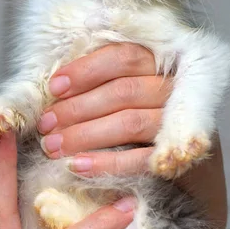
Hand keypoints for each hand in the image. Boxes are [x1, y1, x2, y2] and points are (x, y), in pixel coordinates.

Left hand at [39, 43, 226, 228]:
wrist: (184, 171)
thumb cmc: (139, 123)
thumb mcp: (126, 93)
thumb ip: (101, 82)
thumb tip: (56, 84)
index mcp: (161, 65)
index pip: (125, 57)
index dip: (86, 70)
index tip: (54, 87)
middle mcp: (173, 91)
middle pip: (124, 91)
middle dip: (77, 107)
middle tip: (46, 123)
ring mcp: (179, 126)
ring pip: (130, 122)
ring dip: (85, 134)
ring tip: (52, 146)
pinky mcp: (177, 159)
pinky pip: (141, 159)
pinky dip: (106, 163)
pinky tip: (76, 166)